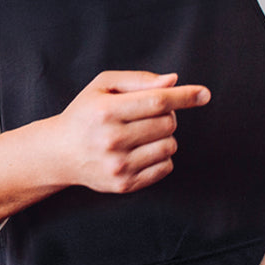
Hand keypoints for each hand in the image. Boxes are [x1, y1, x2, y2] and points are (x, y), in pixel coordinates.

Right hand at [51, 71, 209, 193]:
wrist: (60, 152)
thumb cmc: (85, 113)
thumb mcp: (103, 86)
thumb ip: (139, 80)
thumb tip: (173, 81)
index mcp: (105, 111)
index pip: (157, 101)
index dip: (184, 96)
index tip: (204, 94)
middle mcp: (111, 140)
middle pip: (167, 123)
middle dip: (166, 115)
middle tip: (144, 115)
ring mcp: (118, 165)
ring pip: (170, 145)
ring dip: (164, 136)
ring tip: (141, 134)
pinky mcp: (124, 184)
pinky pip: (165, 167)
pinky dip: (161, 157)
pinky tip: (140, 151)